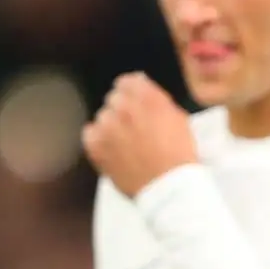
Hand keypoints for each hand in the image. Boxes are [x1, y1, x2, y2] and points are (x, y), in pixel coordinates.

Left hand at [82, 73, 197, 197]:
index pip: (128, 81)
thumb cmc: (179, 155)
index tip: (136, 101)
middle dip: (124, 109)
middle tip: (136, 127)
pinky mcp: (95, 145)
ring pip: (103, 116)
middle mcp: (125, 108)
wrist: (168, 186)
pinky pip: (90, 133)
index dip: (133, 91)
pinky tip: (114, 150)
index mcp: (148, 99)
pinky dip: (99, 139)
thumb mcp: (179, 119)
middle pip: (114, 98)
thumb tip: (142, 87)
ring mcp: (107, 126)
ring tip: (127, 143)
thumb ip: (159, 100)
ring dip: (112, 125)